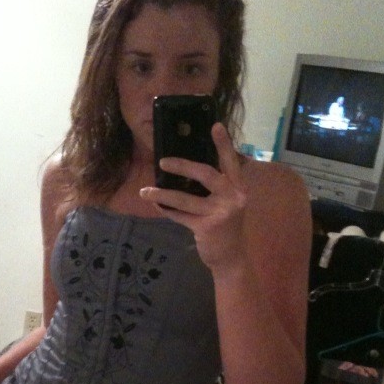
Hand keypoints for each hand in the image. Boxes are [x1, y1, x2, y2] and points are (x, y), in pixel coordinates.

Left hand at [140, 122, 247, 271]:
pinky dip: (167, 211)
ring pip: (186, 199)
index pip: (232, 161)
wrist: (231, 258)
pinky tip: (156, 206)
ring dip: (162, 194)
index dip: (224, 144)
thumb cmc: (226, 227)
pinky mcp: (207, 228)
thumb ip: (216, 188)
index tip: (215, 125)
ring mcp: (220, 213)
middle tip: (162, 161)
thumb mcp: (228, 204)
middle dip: (182, 166)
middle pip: (206, 174)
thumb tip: (187, 170)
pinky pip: (181, 216)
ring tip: (144, 191)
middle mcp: (233, 198)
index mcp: (238, 188)